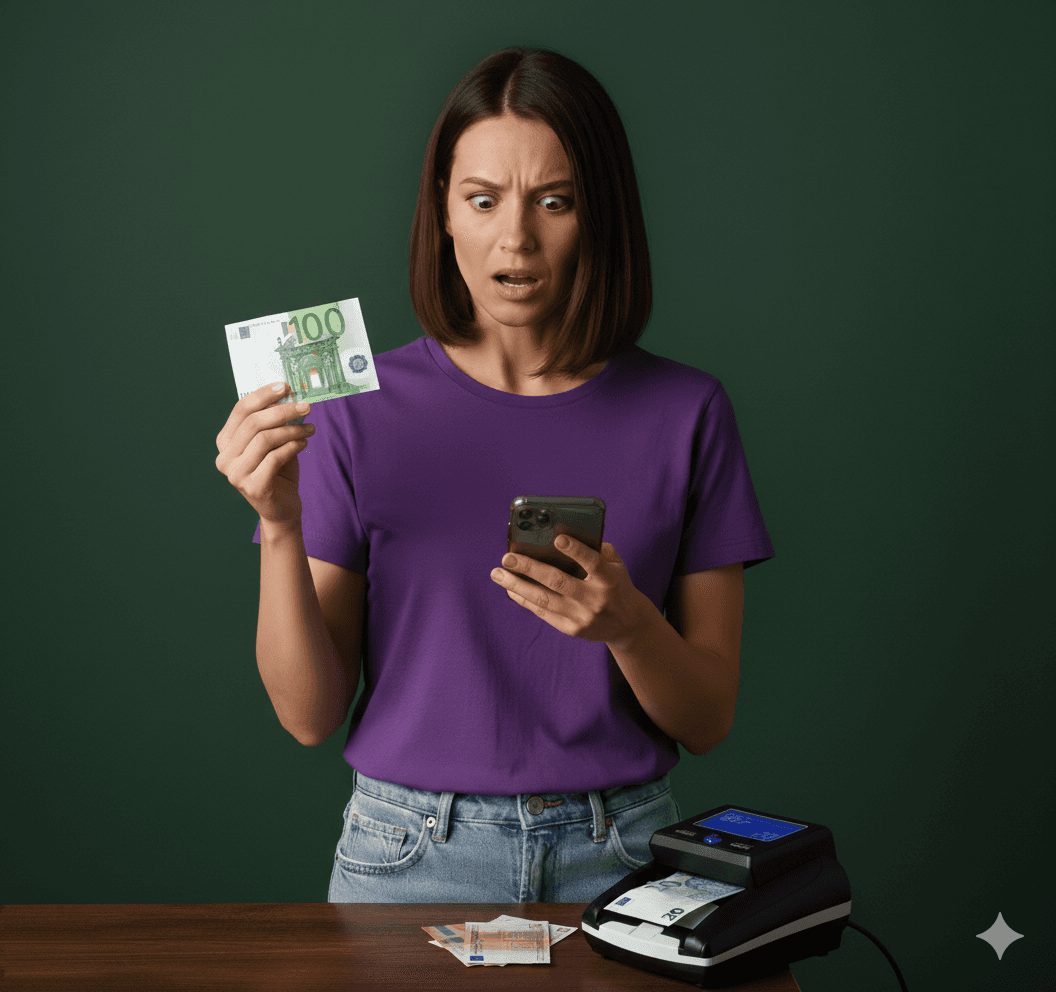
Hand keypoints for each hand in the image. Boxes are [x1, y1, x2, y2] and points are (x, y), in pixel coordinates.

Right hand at [215, 382, 313, 525]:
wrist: (281, 509)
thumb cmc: (278, 472)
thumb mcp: (274, 443)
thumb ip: (275, 423)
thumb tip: (290, 395)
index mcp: (225, 442)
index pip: (240, 410)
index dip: (263, 395)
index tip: (285, 386)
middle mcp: (225, 458)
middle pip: (253, 423)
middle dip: (283, 410)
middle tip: (305, 405)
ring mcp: (236, 474)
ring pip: (265, 439)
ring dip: (292, 429)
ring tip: (309, 428)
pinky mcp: (253, 487)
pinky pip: (275, 458)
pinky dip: (292, 447)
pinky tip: (304, 443)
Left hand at [491, 536, 649, 645]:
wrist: (628, 625)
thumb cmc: (616, 585)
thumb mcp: (616, 566)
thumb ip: (597, 549)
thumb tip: (566, 532)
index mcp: (610, 579)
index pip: (593, 562)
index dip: (575, 550)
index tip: (557, 538)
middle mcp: (595, 599)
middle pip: (558, 581)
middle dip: (529, 568)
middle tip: (507, 558)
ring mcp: (582, 616)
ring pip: (544, 599)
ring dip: (517, 585)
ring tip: (497, 574)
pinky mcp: (571, 629)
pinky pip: (543, 612)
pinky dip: (524, 599)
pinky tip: (511, 588)